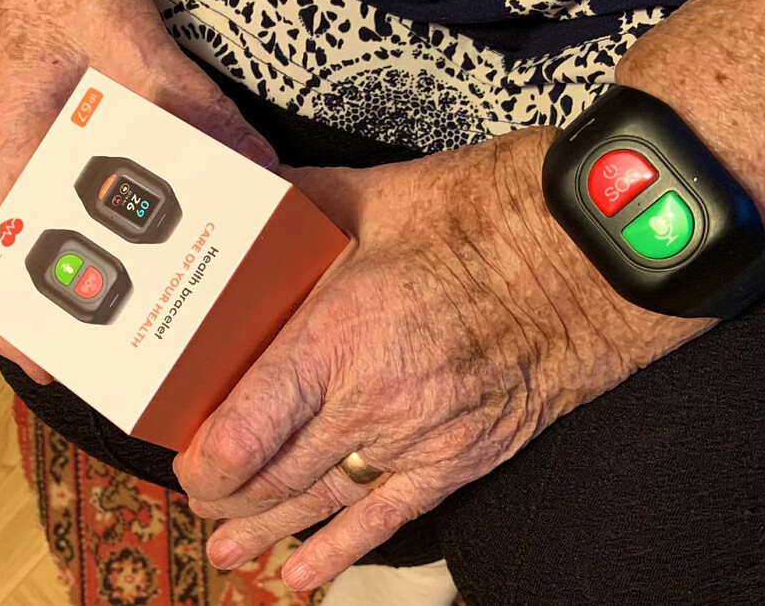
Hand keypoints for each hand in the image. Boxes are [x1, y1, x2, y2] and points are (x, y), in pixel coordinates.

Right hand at [0, 0, 274, 382]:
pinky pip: (93, 196)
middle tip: (133, 347)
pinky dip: (126, 223)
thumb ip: (194, 107)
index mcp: (22, 153)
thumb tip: (256, 163)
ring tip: (162, 306)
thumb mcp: (138, 49)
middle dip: (72, 307)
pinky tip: (180, 235)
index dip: (17, 315)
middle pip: (35, 258)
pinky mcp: (73, 145)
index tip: (47, 363)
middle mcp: (26, 166)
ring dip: (101, 270)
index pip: (1, 251)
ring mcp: (44, 158)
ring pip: (65, 232)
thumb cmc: (72, 0)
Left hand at [174, 130, 704, 589]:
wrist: (578, 257)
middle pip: (277, 474)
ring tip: (228, 546)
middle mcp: (373, 400)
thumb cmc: (478, 219)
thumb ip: (294, 206)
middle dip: (227, 493)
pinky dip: (341, 550)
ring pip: (323, 501)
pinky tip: (303, 572)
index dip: (203, 461)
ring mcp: (419, 439)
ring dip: (269, 526)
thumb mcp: (371, 197)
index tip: (186, 457)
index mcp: (340, 335)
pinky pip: (391, 519)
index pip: (246, 433)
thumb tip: (244, 196)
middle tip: (200, 491)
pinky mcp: (459, 457)